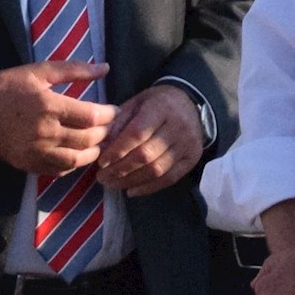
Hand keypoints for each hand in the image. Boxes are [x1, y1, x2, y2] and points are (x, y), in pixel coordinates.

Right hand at [0, 59, 113, 174]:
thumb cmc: (10, 87)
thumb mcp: (40, 71)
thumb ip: (74, 69)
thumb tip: (105, 68)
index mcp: (49, 106)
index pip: (91, 117)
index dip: (108, 115)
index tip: (114, 111)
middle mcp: (45, 132)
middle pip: (87, 139)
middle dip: (104, 133)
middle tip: (109, 126)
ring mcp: (37, 152)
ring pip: (76, 159)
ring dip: (93, 152)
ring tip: (98, 142)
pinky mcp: (30, 165)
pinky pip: (60, 170)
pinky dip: (74, 163)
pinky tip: (78, 153)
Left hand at [91, 82, 203, 197]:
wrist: (190, 104)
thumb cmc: (157, 103)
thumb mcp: (137, 103)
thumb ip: (120, 122)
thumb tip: (103, 146)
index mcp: (161, 108)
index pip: (137, 133)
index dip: (118, 150)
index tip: (101, 161)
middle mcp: (178, 126)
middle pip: (146, 155)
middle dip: (120, 169)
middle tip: (101, 177)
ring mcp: (188, 144)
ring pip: (156, 170)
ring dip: (131, 181)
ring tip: (112, 184)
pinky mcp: (193, 158)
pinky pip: (169, 178)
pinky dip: (148, 188)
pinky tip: (131, 191)